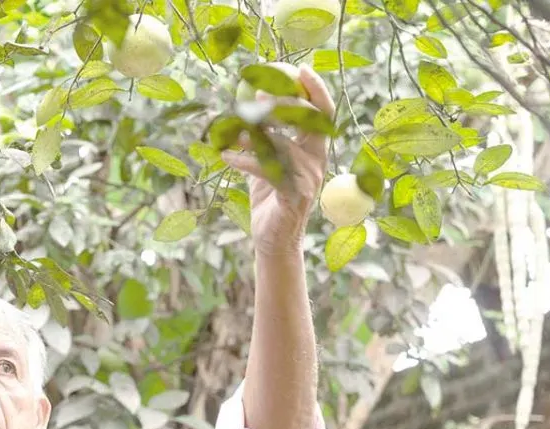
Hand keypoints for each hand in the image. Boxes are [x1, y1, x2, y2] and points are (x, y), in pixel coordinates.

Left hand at [221, 65, 335, 256]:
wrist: (271, 240)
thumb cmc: (269, 197)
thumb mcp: (265, 160)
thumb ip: (263, 134)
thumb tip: (249, 102)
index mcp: (315, 149)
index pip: (323, 113)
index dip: (316, 89)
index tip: (301, 68)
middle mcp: (317, 161)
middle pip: (310, 121)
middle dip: (285, 103)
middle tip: (260, 95)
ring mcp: (309, 179)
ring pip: (283, 145)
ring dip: (254, 135)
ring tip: (231, 131)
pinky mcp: (294, 195)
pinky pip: (269, 169)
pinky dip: (244, 161)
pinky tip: (225, 157)